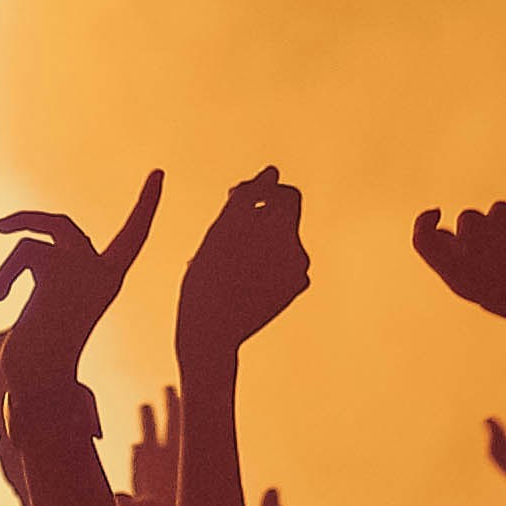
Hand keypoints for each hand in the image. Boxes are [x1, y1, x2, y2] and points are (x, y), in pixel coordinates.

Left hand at [0, 169, 167, 392]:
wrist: (40, 376)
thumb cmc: (43, 350)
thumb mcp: (51, 302)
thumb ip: (54, 270)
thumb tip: (25, 241)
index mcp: (108, 280)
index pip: (134, 235)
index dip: (146, 205)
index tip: (159, 173)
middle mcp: (103, 271)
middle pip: (63, 225)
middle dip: (29, 220)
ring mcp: (83, 268)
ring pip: (32, 242)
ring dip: (6, 270)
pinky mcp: (59, 268)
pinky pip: (20, 253)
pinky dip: (2, 278)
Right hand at [176, 168, 313, 359]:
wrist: (212, 334)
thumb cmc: (207, 280)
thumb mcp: (221, 230)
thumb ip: (250, 195)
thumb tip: (274, 171)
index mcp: (281, 232)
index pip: (285, 193)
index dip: (260, 190)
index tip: (235, 199)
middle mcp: (297, 249)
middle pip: (284, 216)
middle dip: (260, 215)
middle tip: (231, 225)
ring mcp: (298, 272)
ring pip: (281, 239)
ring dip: (258, 239)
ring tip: (227, 255)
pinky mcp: (295, 289)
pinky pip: (283, 262)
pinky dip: (265, 261)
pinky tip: (240, 274)